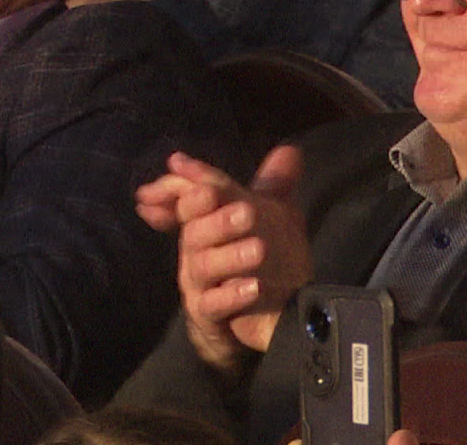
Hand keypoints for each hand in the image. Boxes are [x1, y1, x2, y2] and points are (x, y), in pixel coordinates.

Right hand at [135, 147, 310, 371]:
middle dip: (217, 218)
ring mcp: (200, 284)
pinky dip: (231, 295)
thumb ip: (274, 185)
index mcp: (207, 224)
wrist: (268, 317)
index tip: (177, 163)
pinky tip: (253, 287)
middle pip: (194, 229)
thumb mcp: (274, 217)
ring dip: (231, 255)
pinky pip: (212, 305)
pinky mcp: (210, 316)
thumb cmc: (265, 262)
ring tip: (260, 249)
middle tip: (247, 211)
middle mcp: (197, 251)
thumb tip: (289, 149)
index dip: (177, 184)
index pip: (186, 199)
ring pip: (203, 266)